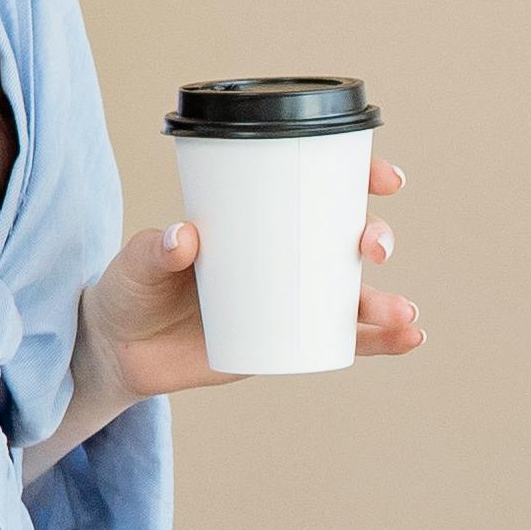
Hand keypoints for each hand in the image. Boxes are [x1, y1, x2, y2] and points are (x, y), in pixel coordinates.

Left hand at [67, 161, 421, 430]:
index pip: (313, 188)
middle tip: (373, 249)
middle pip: (344, 238)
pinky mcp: (288, 342)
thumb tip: (186, 237)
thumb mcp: (136, 264)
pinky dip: (379, 342)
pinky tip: (410, 340)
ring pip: (351, 295)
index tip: (384, 180)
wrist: (120, 352)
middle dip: (374, 236)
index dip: (357, 177)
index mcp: (254, 220)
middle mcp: (280, 254)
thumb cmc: (128, 291)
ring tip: (404, 314)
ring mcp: (288, 299)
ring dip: (385, 301)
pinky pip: (343, 341)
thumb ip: (155, 249)